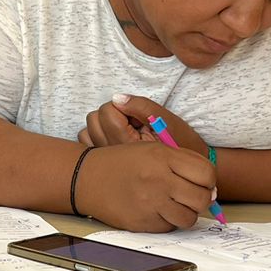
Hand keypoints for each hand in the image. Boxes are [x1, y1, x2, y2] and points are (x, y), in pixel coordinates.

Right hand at [74, 141, 216, 231]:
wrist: (86, 178)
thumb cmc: (121, 163)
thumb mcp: (151, 149)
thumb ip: (183, 162)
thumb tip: (210, 187)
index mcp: (163, 157)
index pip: (207, 174)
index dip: (209, 180)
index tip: (203, 182)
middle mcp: (158, 180)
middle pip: (202, 199)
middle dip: (202, 199)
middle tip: (191, 196)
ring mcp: (150, 203)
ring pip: (189, 218)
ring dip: (186, 213)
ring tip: (175, 204)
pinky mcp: (142, 222)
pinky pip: (169, 227)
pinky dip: (168, 221)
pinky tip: (157, 210)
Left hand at [81, 95, 207, 154]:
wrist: (184, 172)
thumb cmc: (178, 144)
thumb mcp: (166, 121)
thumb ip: (141, 106)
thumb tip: (116, 98)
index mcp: (127, 145)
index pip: (107, 112)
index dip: (125, 109)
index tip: (140, 121)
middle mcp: (112, 156)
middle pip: (93, 119)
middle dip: (112, 116)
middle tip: (133, 126)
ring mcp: (105, 162)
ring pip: (86, 131)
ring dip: (102, 127)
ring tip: (124, 134)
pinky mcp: (102, 164)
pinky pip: (85, 143)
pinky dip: (96, 137)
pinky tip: (115, 141)